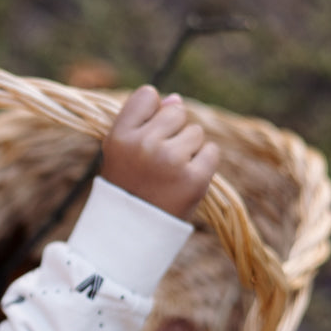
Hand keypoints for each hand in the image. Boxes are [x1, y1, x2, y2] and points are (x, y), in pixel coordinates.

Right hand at [99, 86, 219, 220]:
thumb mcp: (122, 152)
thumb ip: (144, 122)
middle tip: (157, 162)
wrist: (131, 235)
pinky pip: (211, 152)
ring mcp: (169, 161)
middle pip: (176, 112)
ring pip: (195, 132)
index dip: (151, 114)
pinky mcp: (194, 178)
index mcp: (119, 136)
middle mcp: (143, 145)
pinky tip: (185, 180)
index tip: (144, 137)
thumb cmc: (127, 188)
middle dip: (173, 132)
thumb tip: (176, 99)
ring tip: (170, 174)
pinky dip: (203, 164)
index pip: (148, 95)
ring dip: (189, 150)